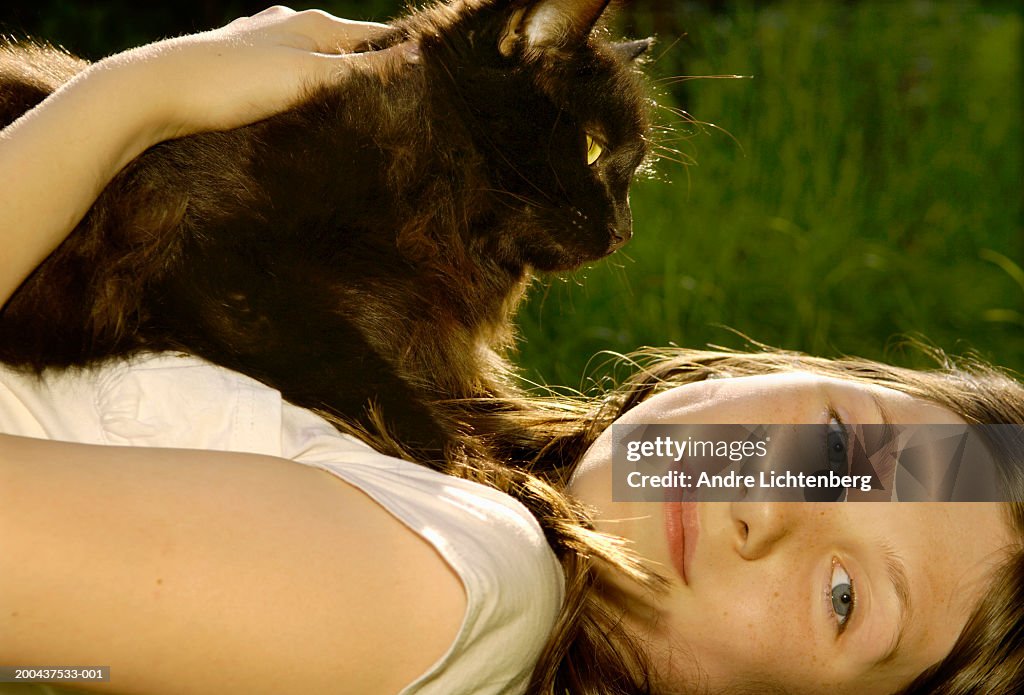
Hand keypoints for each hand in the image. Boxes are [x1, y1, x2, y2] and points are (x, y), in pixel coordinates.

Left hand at [94, 6, 394, 139]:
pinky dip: (308, 95)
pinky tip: (306, 114)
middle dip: (372, 74)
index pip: (375, 36)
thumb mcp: (309, 76)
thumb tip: (416, 56)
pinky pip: (291, 80)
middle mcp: (289, 26)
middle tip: (401, 108)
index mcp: (312, 24)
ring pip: (317, 65)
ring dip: (338, 87)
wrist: (157, 92)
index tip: (430, 84)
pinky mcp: (242, 70)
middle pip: (347, 49)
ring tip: (359, 116)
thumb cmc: (235, 81)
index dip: (402, 58)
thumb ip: (363, 70)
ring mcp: (263, 46)